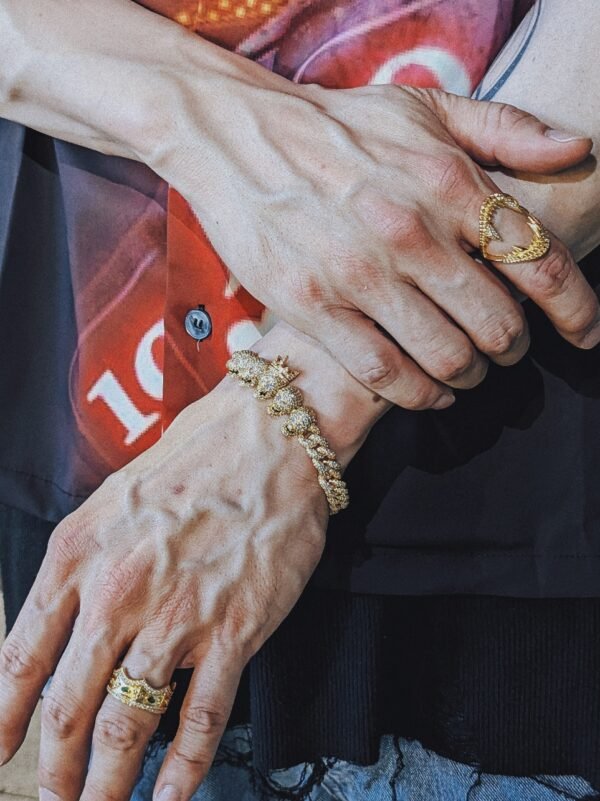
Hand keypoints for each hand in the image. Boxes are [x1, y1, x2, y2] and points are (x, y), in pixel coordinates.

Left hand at [0, 374, 337, 800]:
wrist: (270, 438)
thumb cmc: (192, 459)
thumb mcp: (110, 500)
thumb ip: (82, 563)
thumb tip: (63, 624)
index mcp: (77, 556)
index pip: (21, 659)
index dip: (2, 719)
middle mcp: (118, 594)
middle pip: (69, 707)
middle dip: (56, 769)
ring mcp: (177, 617)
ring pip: (129, 725)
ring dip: (108, 784)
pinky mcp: (235, 631)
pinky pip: (201, 719)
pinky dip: (184, 770)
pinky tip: (170, 796)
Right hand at [157, 76, 597, 409]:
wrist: (237, 137)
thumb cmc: (336, 126)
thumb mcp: (423, 107)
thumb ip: (504, 128)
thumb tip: (577, 147)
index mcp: (449, 180)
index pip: (540, 260)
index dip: (574, 308)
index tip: (583, 332)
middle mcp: (411, 231)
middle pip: (498, 322)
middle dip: (513, 347)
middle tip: (505, 350)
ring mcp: (360, 273)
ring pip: (446, 356)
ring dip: (468, 375)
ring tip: (466, 372)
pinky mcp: (314, 306)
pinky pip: (386, 373)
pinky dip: (419, 395)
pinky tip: (428, 392)